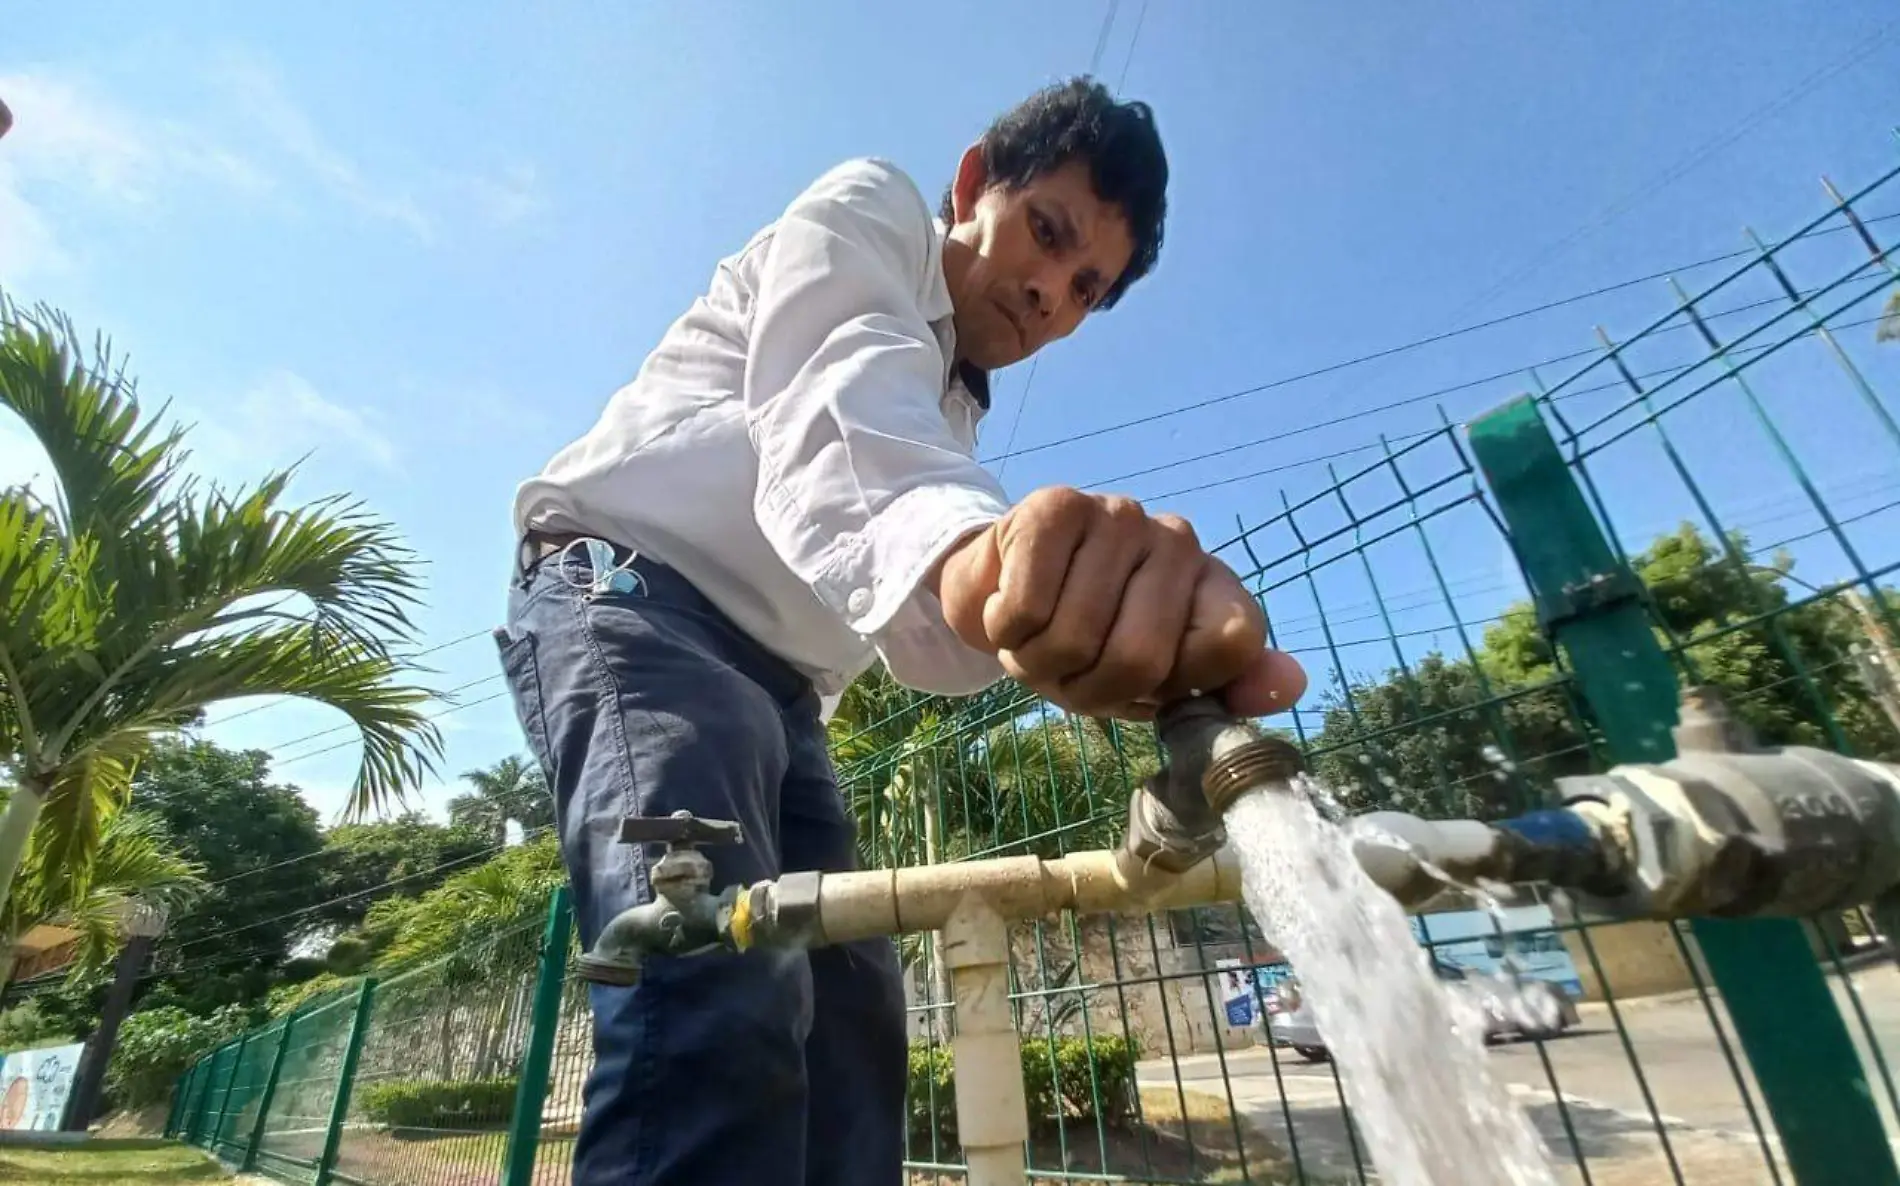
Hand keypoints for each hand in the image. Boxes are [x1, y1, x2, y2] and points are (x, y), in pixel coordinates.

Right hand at [934, 487, 1306, 718]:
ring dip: (1036, 661)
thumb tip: (1291, 685)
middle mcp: (1180, 544)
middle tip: (1066, 670)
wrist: (999, 594)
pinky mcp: (1057, 505)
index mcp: (1215, 591)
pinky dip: (1005, 631)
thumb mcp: (1150, 685)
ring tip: (1034, 640)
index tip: (1137, 685)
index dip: (1171, 687)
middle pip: (1140, 660)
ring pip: (1075, 637)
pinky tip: (1011, 610)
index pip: (1233, 643)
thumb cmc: (1086, 646)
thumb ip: (1220, 689)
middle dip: (1085, 688)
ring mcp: (1121, 517)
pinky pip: (1029, 607)